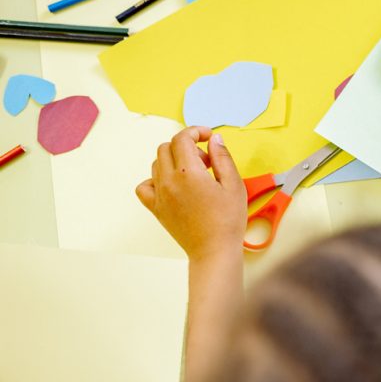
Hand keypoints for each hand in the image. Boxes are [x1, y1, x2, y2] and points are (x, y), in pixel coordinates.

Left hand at [136, 127, 246, 260]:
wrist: (214, 250)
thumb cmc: (227, 220)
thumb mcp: (234, 184)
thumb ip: (222, 157)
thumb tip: (214, 139)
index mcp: (188, 172)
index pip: (182, 138)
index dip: (196, 131)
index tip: (207, 136)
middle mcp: (168, 181)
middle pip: (167, 147)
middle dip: (187, 146)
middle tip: (206, 160)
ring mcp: (159, 195)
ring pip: (157, 163)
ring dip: (174, 160)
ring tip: (194, 174)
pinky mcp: (156, 208)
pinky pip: (144, 186)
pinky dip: (156, 179)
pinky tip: (173, 185)